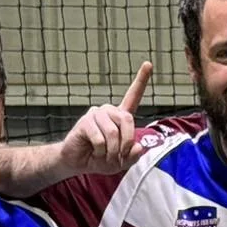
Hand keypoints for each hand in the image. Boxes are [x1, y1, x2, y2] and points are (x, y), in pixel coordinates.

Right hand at [60, 61, 153, 175]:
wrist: (78, 162)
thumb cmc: (100, 159)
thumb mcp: (122, 162)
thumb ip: (133, 156)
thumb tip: (138, 147)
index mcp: (120, 117)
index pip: (133, 96)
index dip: (141, 80)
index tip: (148, 64)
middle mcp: (109, 111)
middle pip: (127, 120)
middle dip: (126, 143)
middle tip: (119, 157)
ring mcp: (96, 114)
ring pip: (113, 133)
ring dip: (112, 151)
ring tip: (104, 156)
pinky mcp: (85, 121)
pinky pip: (100, 139)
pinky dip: (100, 151)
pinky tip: (93, 151)